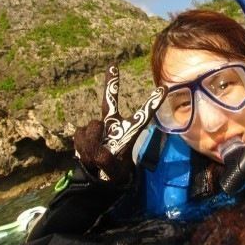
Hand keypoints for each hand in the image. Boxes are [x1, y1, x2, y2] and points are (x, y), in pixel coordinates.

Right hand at [73, 65, 165, 183]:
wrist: (96, 179)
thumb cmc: (113, 173)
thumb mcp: (114, 172)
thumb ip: (106, 161)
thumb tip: (98, 150)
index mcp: (128, 133)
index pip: (142, 116)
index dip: (152, 103)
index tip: (164, 89)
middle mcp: (112, 126)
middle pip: (109, 102)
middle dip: (110, 83)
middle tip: (113, 65)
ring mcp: (97, 129)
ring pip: (91, 128)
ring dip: (91, 145)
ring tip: (96, 158)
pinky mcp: (82, 133)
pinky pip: (80, 134)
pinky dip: (82, 147)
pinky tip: (87, 156)